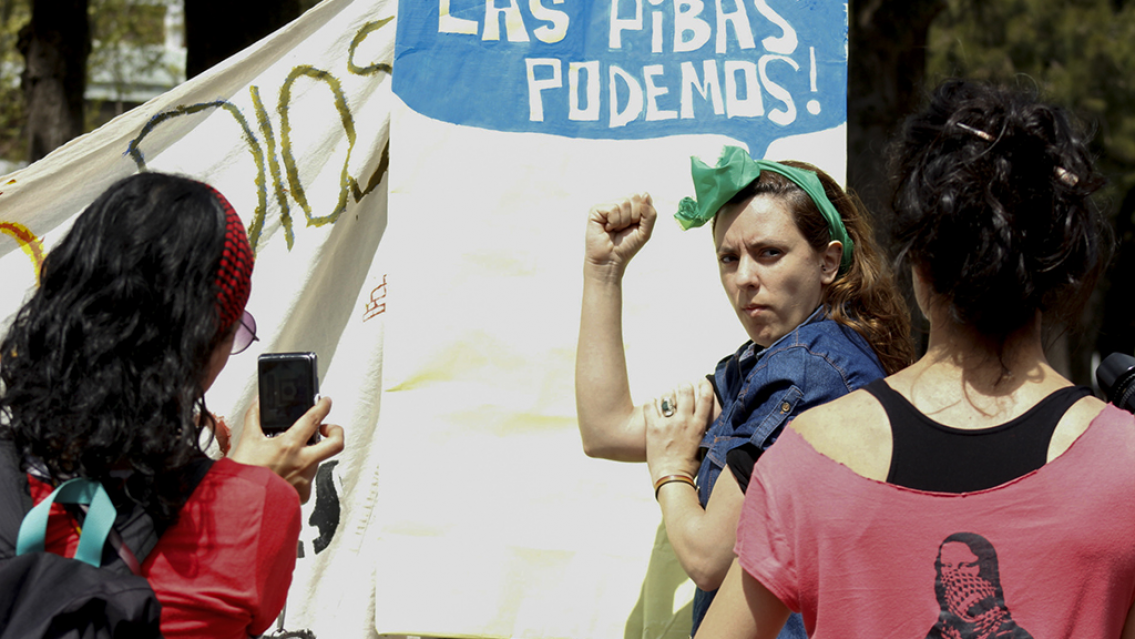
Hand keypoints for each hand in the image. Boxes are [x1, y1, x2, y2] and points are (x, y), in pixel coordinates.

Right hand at [230, 396, 345, 503]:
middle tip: (327, 429)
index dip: (323, 406)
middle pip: (336, 443)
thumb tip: (258, 404)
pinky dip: (300, 474)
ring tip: (291, 455)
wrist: (243, 504)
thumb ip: (254, 418)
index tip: (325, 401)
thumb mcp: (247, 441)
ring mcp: (306, 479)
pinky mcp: (303, 493)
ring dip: (309, 455)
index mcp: (290, 446)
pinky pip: (308, 480)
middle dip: (336, 431)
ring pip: (318, 461)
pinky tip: (287, 473)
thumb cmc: (245, 476)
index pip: (314, 420)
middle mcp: (302, 462)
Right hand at [584, 193, 657, 277]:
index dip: (642, 215)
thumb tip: (645, 194)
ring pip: (624, 204)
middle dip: (633, 217)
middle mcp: (618, 203)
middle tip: (623, 229)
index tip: (634, 227)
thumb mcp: (645, 231)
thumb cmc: (626, 246)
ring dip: (623, 222)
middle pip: (634, 198)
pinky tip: (607, 229)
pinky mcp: (596, 210)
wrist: (610, 260)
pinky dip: (614, 222)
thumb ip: (650, 213)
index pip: (643, 198)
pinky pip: (613, 209)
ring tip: (615, 230)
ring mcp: (607, 206)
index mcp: (630, 206)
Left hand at [645, 379, 713, 482]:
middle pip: (686, 391)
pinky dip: (650, 402)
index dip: (704, 385)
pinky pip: (650, 405)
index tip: (702, 381)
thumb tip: (704, 422)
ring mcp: (668, 423)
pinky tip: (652, 404)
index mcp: (699, 427)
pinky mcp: (653, 427)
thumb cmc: (688, 467)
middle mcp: (684, 421)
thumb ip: (702, 432)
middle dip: (684, 385)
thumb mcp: (702, 447)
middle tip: (682, 385)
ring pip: (668, 396)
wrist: (671, 478)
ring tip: (666, 397)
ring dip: (667, 394)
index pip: (705, 398)